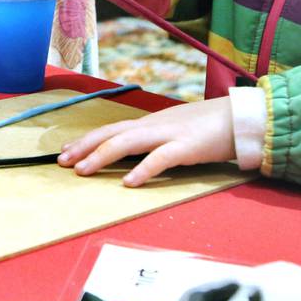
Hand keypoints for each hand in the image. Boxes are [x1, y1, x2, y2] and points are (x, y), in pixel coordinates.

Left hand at [58, 97, 235, 186]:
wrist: (237, 118)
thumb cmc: (206, 126)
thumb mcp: (173, 129)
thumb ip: (153, 138)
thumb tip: (131, 151)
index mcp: (150, 122)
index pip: (112, 129)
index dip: (88, 139)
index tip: (66, 150)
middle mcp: (154, 125)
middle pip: (113, 133)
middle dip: (85, 147)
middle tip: (63, 161)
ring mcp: (169, 134)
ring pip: (128, 142)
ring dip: (103, 156)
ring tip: (84, 171)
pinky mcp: (186, 146)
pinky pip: (160, 158)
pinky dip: (143, 169)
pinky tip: (129, 182)